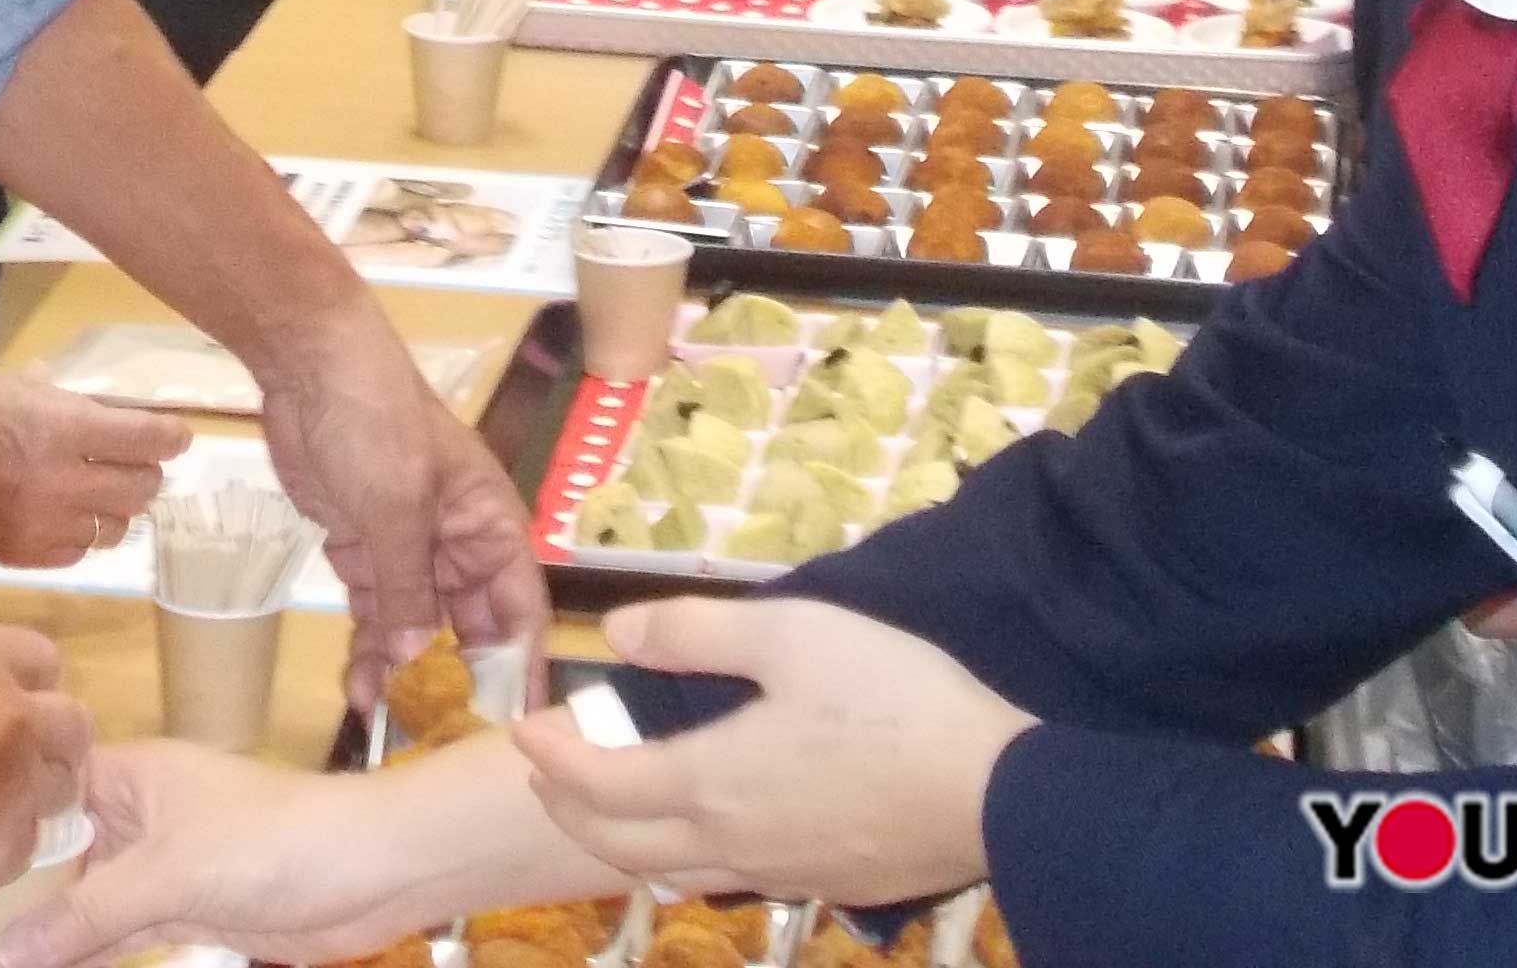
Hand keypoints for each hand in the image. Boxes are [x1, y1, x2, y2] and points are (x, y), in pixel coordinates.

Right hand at [0, 364, 192, 566]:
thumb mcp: (9, 381)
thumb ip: (58, 397)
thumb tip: (95, 407)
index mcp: (62, 426)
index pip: (146, 438)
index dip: (170, 437)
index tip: (178, 435)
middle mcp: (62, 478)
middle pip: (141, 487)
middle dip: (148, 472)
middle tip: (141, 464)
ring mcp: (42, 521)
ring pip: (116, 526)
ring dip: (118, 508)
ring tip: (105, 495)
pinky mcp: (22, 553)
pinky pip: (78, 552)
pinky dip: (82, 535)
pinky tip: (68, 518)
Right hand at [0, 627, 93, 931]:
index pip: (41, 658)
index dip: (23, 683)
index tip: (6, 701)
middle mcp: (8, 718)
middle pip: (71, 722)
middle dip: (45, 740)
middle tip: (5, 761)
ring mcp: (13, 787)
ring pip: (59, 787)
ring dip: (29, 794)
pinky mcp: (4, 851)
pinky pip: (27, 845)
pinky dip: (0, 847)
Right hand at [1, 742, 412, 967]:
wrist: (370, 875)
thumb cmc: (273, 843)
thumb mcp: (171, 874)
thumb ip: (89, 913)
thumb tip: (7, 948)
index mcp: (132, 774)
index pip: (43, 790)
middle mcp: (138, 815)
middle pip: (56, 853)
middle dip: (4, 889)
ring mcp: (161, 866)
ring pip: (83, 901)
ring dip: (39, 932)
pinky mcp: (185, 912)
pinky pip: (117, 934)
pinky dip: (82, 956)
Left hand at [256, 301, 547, 703]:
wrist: (310, 367)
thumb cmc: (376, 423)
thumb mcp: (398, 505)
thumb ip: (411, 586)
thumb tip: (420, 660)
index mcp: (490, 527)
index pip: (519, 612)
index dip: (518, 668)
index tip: (511, 727)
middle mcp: (458, 546)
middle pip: (467, 630)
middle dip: (450, 683)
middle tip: (431, 739)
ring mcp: (408, 550)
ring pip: (416, 629)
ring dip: (401, 672)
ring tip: (379, 719)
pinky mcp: (363, 550)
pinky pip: (375, 612)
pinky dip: (367, 647)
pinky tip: (355, 683)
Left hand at [510, 599, 1022, 907]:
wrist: (994, 791)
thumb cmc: (890, 699)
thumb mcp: (791, 634)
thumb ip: (694, 631)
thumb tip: (615, 632)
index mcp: (708, 781)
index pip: (598, 783)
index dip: (551, 758)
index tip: (523, 729)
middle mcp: (728, 842)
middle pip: (619, 843)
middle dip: (568, 807)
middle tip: (547, 773)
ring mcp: (776, 873)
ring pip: (669, 872)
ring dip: (620, 839)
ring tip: (610, 802)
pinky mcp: (822, 886)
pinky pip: (723, 880)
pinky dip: (682, 857)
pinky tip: (705, 830)